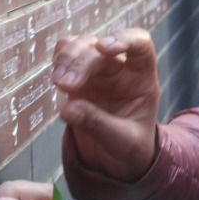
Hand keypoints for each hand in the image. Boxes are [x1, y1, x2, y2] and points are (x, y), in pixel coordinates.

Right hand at [52, 29, 159, 181]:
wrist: (117, 160)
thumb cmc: (130, 147)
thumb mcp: (123, 142)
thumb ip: (99, 125)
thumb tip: (68, 109)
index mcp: (142, 77)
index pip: (140, 44)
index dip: (124, 38)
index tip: (103, 47)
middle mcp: (120, 68)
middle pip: (99, 48)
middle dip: (81, 61)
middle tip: (65, 86)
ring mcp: (98, 71)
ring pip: (80, 46)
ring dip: (66, 58)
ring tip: (58, 84)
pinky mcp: (78, 78)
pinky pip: (66, 56)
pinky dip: (59, 60)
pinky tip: (56, 79)